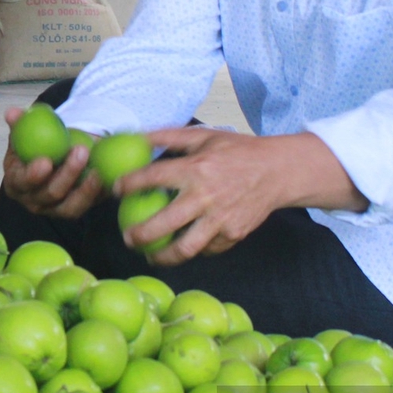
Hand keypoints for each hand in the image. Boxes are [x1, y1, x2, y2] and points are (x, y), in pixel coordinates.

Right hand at [0, 107, 102, 219]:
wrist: (56, 156)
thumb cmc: (37, 144)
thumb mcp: (26, 132)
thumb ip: (19, 123)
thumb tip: (11, 113)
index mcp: (17, 182)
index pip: (21, 182)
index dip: (32, 175)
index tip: (46, 161)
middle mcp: (35, 201)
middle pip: (50, 194)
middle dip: (67, 175)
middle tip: (81, 151)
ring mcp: (56, 209)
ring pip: (71, 207)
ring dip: (85, 189)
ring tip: (97, 171)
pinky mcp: (77, 209)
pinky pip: (90, 205)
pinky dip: (100, 194)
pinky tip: (108, 179)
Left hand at [116, 127, 366, 265]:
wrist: (278, 171)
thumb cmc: (238, 151)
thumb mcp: (204, 136)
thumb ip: (169, 137)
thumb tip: (137, 135)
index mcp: (196, 168)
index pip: (152, 178)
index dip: (128, 185)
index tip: (114, 190)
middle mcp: (206, 196)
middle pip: (163, 224)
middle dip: (139, 235)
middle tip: (127, 237)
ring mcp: (220, 219)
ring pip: (185, 248)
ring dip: (162, 257)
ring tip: (149, 256)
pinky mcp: (233, 235)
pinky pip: (206, 249)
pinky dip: (192, 251)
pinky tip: (181, 248)